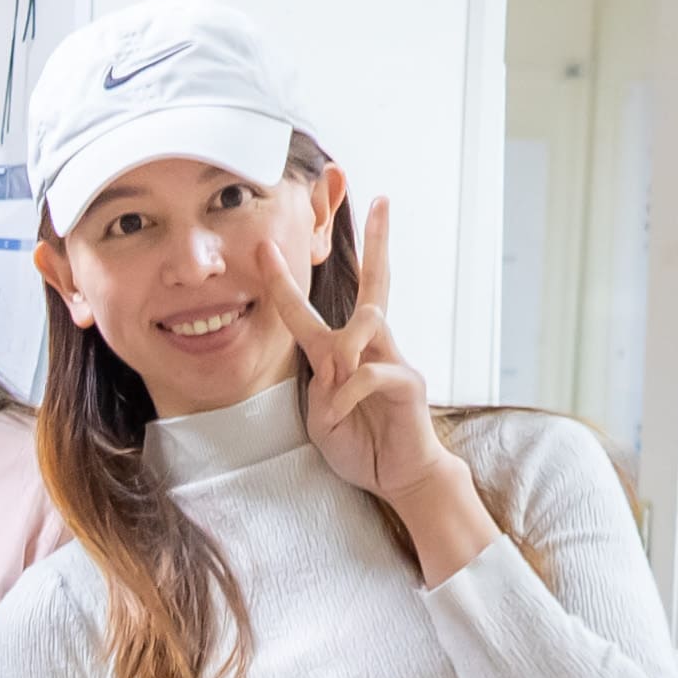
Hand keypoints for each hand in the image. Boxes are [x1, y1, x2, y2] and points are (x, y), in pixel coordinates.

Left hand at [272, 193, 466, 540]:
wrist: (400, 478)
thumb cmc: (361, 445)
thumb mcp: (323, 418)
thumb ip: (322, 389)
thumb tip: (331, 366)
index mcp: (341, 355)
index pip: (312, 310)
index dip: (287, 282)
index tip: (268, 247)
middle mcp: (371, 348)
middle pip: (374, 285)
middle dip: (377, 243)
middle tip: (381, 200)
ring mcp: (393, 361)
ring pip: (370, 320)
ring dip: (342, 345)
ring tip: (334, 380)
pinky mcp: (408, 383)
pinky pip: (372, 373)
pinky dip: (348, 393)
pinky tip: (343, 414)